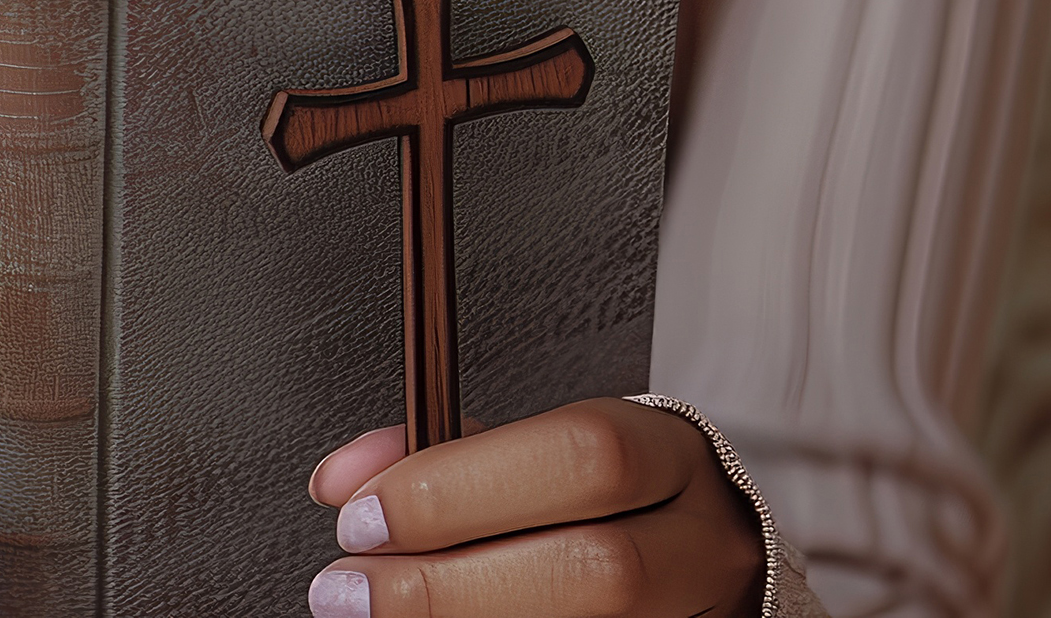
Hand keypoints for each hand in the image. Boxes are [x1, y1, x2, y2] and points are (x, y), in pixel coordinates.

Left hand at [305, 399, 765, 617]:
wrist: (706, 558)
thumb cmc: (604, 496)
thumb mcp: (537, 449)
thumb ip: (447, 453)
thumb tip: (344, 479)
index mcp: (666, 453)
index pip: (581, 456)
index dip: (464, 487)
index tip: (362, 514)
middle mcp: (698, 543)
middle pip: (596, 568)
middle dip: (452, 583)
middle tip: (349, 588)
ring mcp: (697, 615)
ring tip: (374, 614)